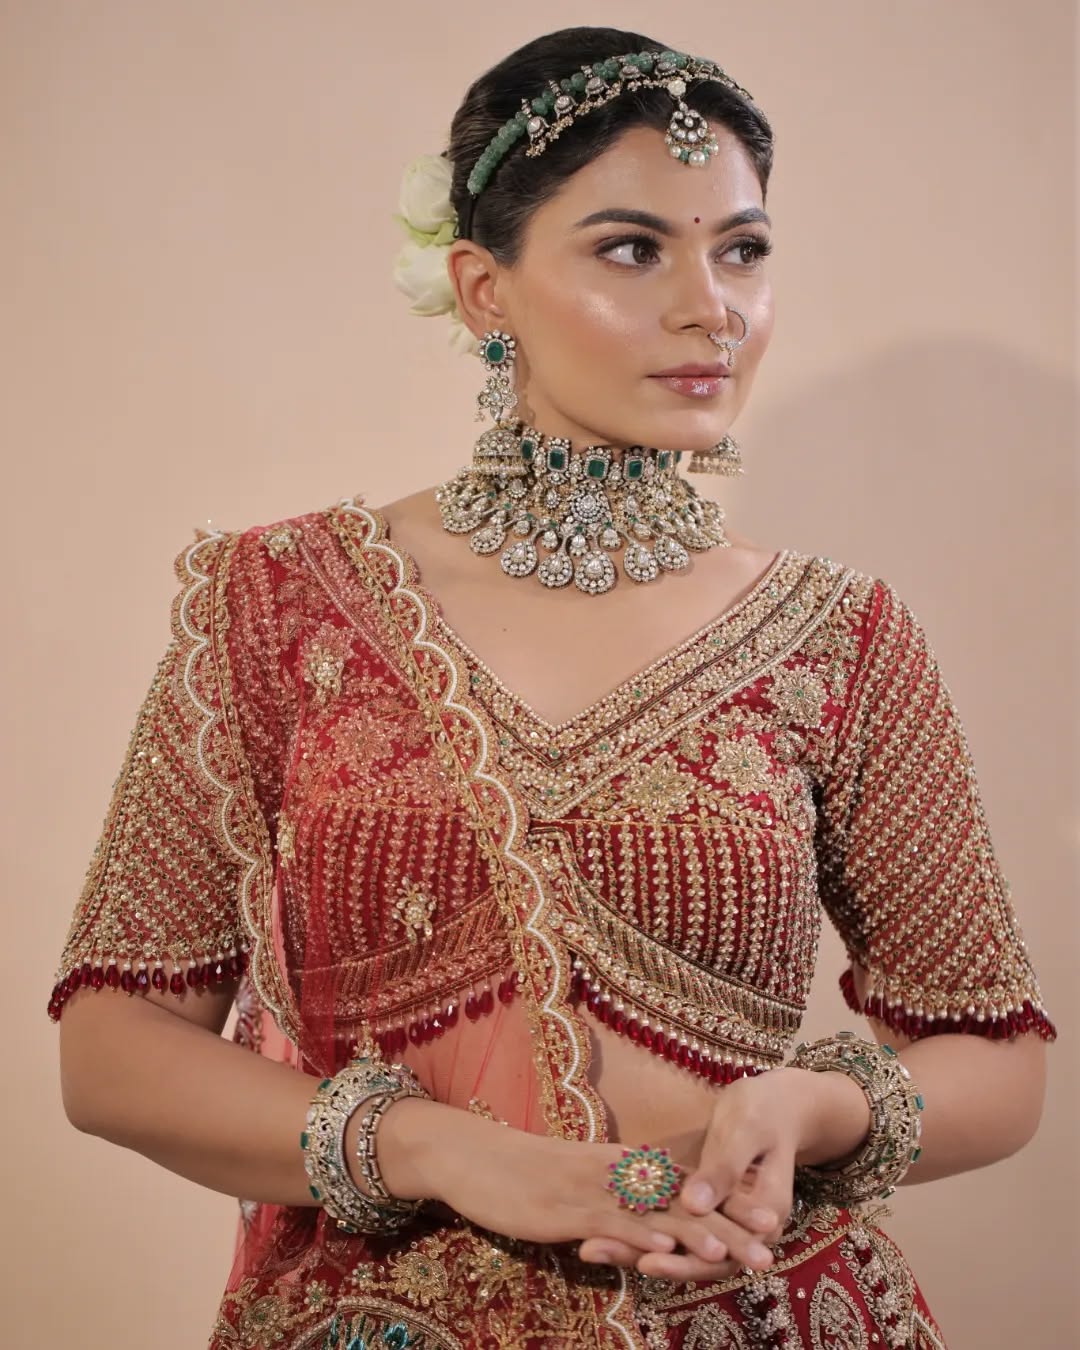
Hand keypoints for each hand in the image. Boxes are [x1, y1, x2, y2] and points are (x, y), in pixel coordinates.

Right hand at [373, 1098, 776, 1272]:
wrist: (473, 1157)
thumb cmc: (523, 1177)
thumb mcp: (575, 1189)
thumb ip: (611, 1207)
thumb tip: (642, 1230)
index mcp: (621, 1167)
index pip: (684, 1187)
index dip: (726, 1205)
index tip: (767, 1221)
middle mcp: (617, 1175)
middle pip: (683, 1202)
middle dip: (730, 1225)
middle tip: (772, 1246)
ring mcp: (595, 1191)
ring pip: (659, 1215)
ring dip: (703, 1235)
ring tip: (744, 1254)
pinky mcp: (569, 1209)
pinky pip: (616, 1224)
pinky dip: (648, 1236)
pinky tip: (674, 1250)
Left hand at [580, 1067, 869, 1282]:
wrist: (777, 1103)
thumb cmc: (764, 1111)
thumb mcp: (746, 1132)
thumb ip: (723, 1170)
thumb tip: (694, 1205)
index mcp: (762, 1218)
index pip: (720, 1256)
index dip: (682, 1262)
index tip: (644, 1262)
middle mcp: (742, 1229)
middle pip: (693, 1258)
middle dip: (644, 1257)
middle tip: (592, 1251)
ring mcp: (720, 1218)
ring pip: (678, 1244)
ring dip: (635, 1246)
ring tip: (587, 1245)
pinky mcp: (701, 1205)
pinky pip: (671, 1223)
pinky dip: (641, 1225)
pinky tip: (602, 1223)